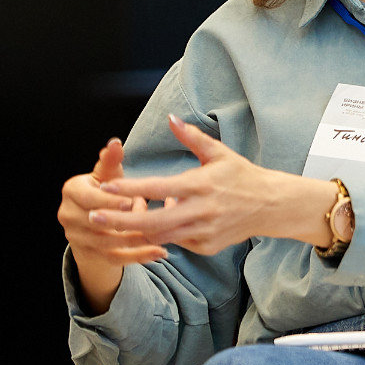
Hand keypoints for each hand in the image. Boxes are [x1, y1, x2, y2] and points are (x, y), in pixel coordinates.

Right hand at [58, 137, 165, 314]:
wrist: (91, 221)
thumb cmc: (103, 190)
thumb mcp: (106, 175)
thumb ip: (111, 161)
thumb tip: (115, 143)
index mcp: (71, 191)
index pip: (89, 198)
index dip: (110, 200)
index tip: (133, 200)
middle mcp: (68, 215)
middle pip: (98, 222)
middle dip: (125, 222)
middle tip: (152, 220)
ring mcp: (77, 238)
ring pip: (108, 242)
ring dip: (136, 240)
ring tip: (163, 237)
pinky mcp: (90, 255)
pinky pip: (115, 259)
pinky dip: (138, 257)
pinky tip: (160, 252)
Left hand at [92, 115, 337, 255]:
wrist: (271, 205)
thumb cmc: (242, 175)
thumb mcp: (219, 153)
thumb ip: (192, 137)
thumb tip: (171, 118)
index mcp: (200, 185)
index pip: (156, 188)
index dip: (128, 190)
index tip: (104, 188)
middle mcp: (200, 211)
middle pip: (151, 222)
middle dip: (119, 221)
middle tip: (93, 218)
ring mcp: (204, 231)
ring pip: (160, 237)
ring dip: (136, 231)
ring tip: (113, 225)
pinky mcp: (207, 246)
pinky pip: (177, 242)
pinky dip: (163, 235)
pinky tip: (156, 226)